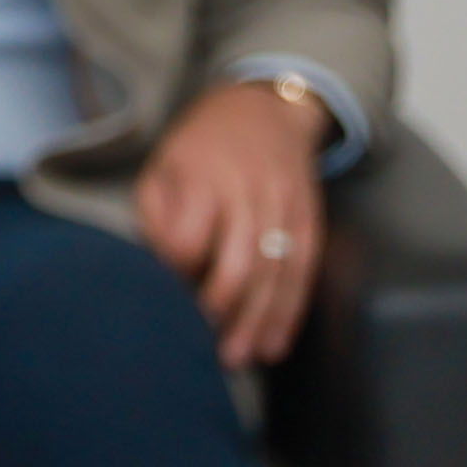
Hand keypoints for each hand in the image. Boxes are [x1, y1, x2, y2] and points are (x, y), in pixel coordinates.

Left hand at [134, 76, 331, 368]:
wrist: (266, 108)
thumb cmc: (200, 146)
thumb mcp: (162, 164)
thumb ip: (155, 214)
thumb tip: (162, 267)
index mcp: (202, 175)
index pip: (189, 236)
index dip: (176, 270)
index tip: (164, 293)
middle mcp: (248, 192)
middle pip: (240, 263)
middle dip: (221, 310)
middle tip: (205, 347)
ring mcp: (285, 207)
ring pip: (276, 275)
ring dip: (256, 322)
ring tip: (238, 358)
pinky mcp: (310, 221)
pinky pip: (304, 274)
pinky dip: (289, 313)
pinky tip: (274, 344)